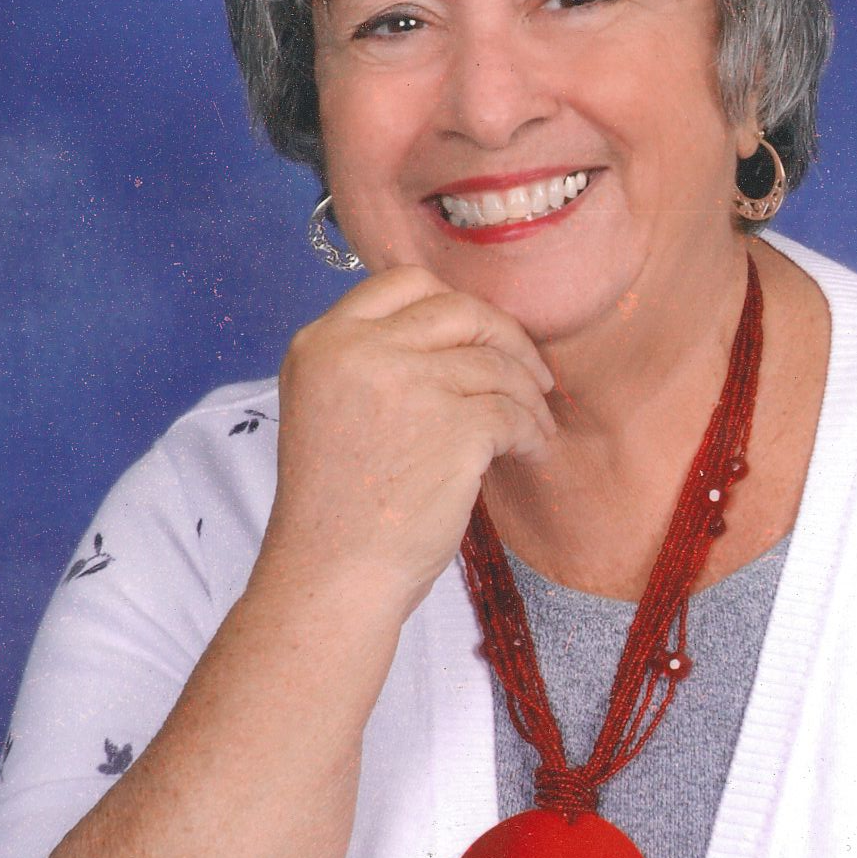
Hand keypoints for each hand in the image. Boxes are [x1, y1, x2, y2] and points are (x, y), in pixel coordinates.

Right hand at [263, 266, 556, 617]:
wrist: (333, 574)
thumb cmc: (336, 508)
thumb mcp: (327, 408)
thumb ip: (371, 362)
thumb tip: (455, 337)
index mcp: (321, 342)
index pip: (403, 283)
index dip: (453, 304)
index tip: (479, 336)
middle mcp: (360, 350)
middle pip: (459, 309)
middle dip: (506, 337)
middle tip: (531, 373)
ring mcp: (409, 384)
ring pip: (496, 363)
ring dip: (527, 393)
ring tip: (535, 425)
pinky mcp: (455, 426)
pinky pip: (515, 412)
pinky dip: (533, 432)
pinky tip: (532, 451)